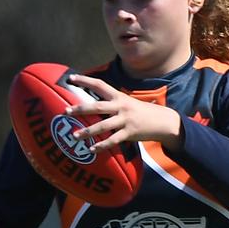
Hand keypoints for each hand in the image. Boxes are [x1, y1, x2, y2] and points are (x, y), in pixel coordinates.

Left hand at [66, 74, 181, 151]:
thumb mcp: (128, 102)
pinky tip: (91, 149)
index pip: (100, 84)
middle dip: (80, 109)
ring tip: (75, 135)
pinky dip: (101, 146)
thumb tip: (94, 104)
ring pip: (102, 126)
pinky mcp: (129, 133)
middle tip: (66, 111)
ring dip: (87, 131)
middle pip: (97, 106)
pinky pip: (112, 140)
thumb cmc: (142, 112)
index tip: (71, 78)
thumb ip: (113, 102)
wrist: (162, 121)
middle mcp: (121, 107)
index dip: (85, 80)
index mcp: (119, 97)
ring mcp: (125, 120)